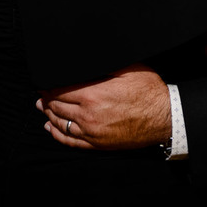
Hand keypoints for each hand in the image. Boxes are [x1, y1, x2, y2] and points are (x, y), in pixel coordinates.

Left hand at [37, 65, 170, 149]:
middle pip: (57, 107)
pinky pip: (70, 141)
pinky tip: (51, 128)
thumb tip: (82, 63)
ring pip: (61, 123)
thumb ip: (102, 66)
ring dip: (49, 114)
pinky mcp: (98, 144)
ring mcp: (92, 132)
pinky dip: (57, 133)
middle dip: (46, 99)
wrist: (165, 117)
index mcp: (93, 95)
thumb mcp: (128, 69)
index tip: (44, 82)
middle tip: (41, 93)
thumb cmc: (148, 91)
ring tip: (43, 107)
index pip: (60, 90)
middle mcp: (88, 115)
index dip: (49, 86)